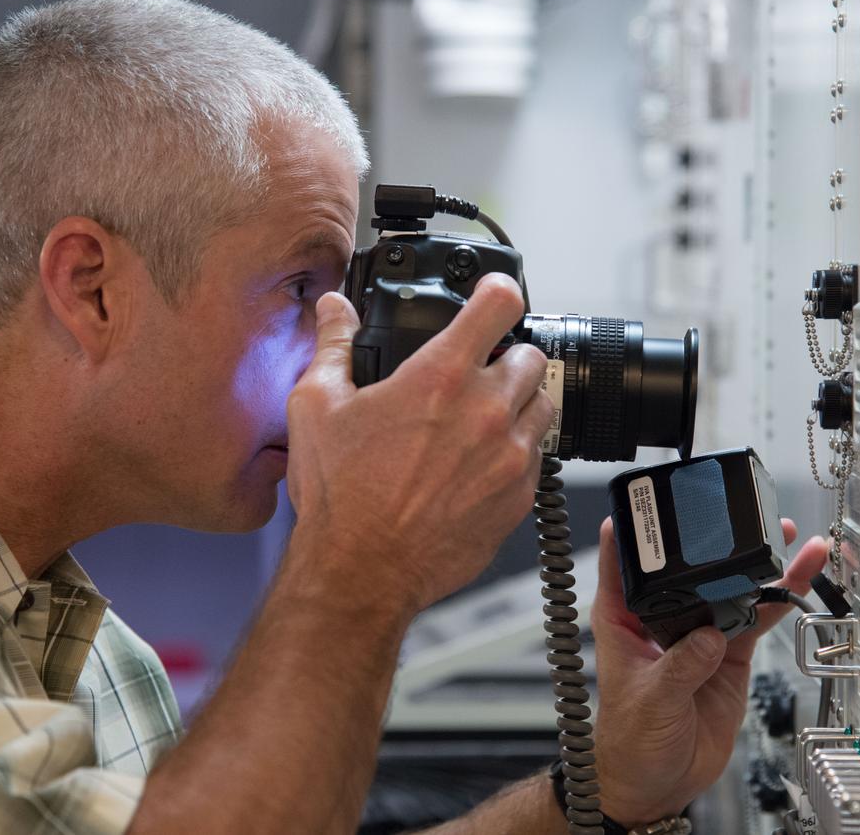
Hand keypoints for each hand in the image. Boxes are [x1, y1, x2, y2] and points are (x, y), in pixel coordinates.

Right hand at [285, 273, 553, 611]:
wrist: (362, 570)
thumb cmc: (341, 496)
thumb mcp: (316, 407)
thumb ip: (332, 346)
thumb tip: (334, 309)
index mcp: (442, 376)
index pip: (500, 303)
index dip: (497, 290)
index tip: (492, 295)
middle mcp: (487, 410)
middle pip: (530, 354)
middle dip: (507, 355)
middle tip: (478, 371)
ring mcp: (510, 455)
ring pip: (543, 405)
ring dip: (519, 402)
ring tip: (484, 418)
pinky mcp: (519, 496)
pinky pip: (538, 457)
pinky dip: (518, 451)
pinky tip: (481, 462)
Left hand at [591, 517, 828, 825]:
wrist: (658, 783)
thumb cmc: (630, 741)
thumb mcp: (649, 701)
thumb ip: (679, 667)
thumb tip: (709, 638)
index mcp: (622, 619)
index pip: (622, 565)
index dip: (634, 531)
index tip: (652, 499)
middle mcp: (661, 618)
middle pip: (689, 568)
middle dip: (715, 540)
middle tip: (743, 513)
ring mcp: (699, 633)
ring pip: (730, 588)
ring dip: (758, 563)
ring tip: (788, 534)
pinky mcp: (728, 653)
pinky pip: (755, 618)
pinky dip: (778, 598)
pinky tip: (800, 577)